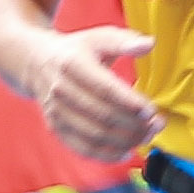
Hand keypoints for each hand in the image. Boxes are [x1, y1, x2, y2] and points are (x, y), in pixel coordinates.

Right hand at [33, 24, 161, 164]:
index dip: (130, 103)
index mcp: (72, 64)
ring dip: (124, 141)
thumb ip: (124, 41)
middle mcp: (61, 90)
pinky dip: (105, 154)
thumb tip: (148, 44)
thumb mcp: (99, 37)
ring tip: (147, 136)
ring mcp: (56, 112)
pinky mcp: (55, 127)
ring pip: (93, 134)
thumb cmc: (77, 49)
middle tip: (157, 125)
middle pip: (102, 115)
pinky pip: (81, 147)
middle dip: (133, 124)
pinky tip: (126, 152)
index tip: (151, 110)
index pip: (105, 89)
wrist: (36, 62)